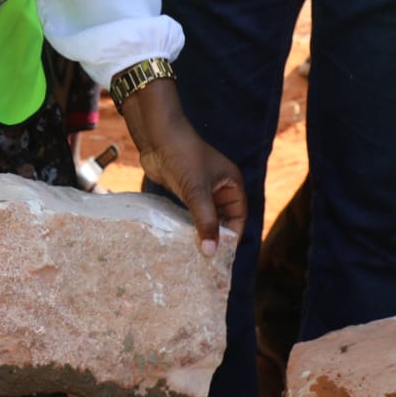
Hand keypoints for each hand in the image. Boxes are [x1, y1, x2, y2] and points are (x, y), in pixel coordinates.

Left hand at [116, 77, 246, 254]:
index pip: (238, 217)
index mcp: (231, 184)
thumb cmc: (183, 156)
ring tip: (193, 254)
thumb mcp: (196, 191)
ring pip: (205, 217)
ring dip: (200, 232)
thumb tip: (210, 252)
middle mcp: (219, 188)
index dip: (231, 236)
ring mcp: (201, 189)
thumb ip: (205, 221)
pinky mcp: (184, 190)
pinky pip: (190, 213)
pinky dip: (187, 224)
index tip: (220, 257)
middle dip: (215, 237)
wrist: (157, 136)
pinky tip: (180, 239)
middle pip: (223, 220)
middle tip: (205, 260)